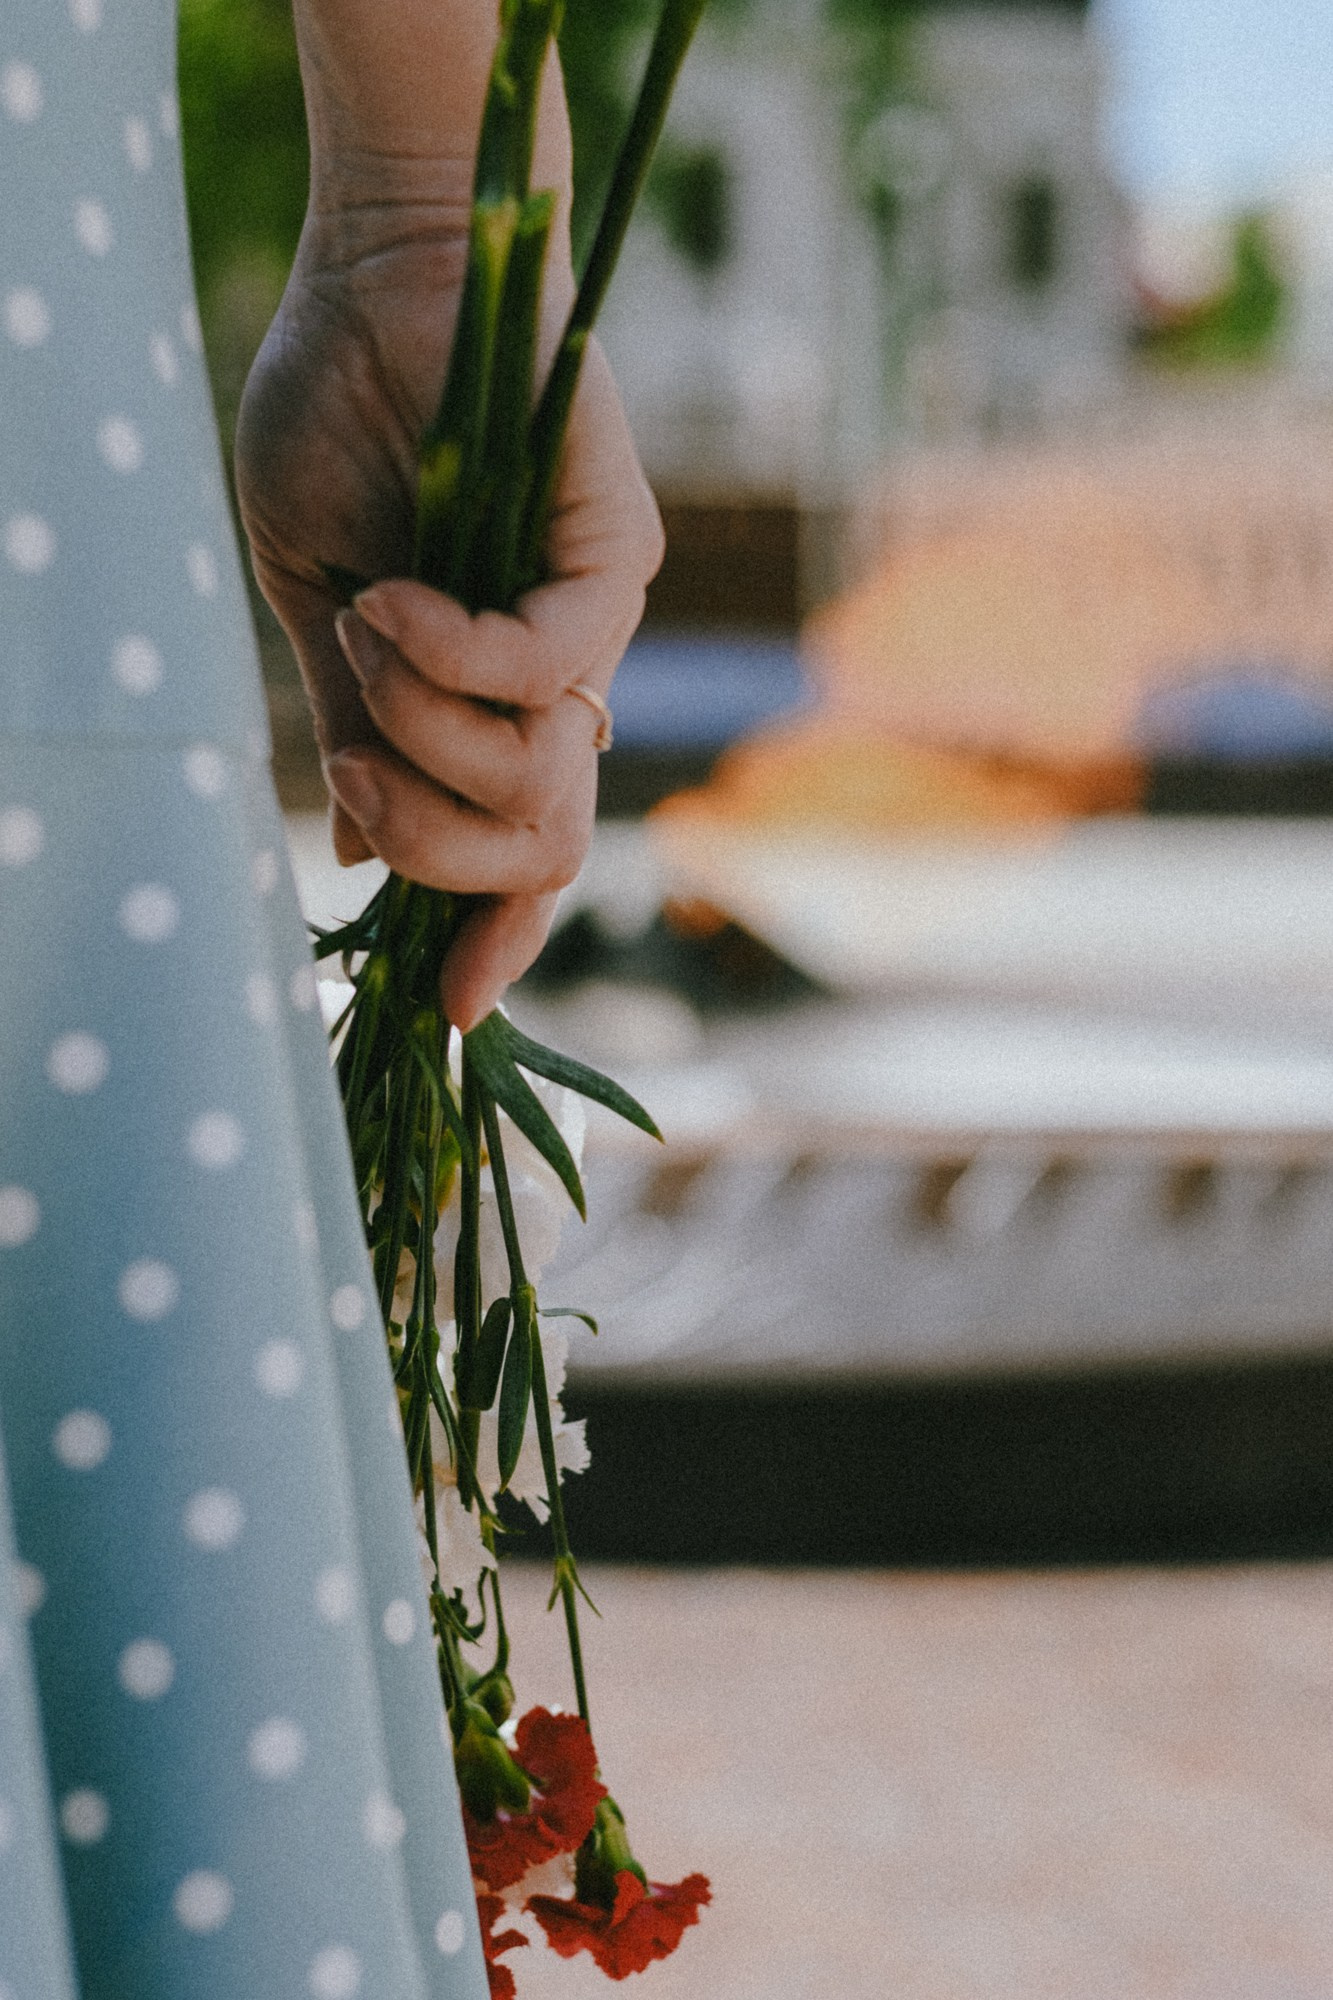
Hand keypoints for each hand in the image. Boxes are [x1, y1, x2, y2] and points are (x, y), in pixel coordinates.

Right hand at [235, 155, 661, 1029]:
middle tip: (362, 765)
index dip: (498, 941)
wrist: (378, 279)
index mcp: (499, 700)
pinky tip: (392, 596)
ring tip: (371, 623)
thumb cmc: (346, 422)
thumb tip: (361, 858)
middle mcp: (567, 678)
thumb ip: (354, 732)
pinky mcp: (615, 555)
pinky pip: (545, 671)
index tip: (447, 1012)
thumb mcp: (317, 603)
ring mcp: (600, 622)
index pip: (530, 853)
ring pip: (542, 774)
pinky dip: (448, 655)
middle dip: (436, 846)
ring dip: (423, 732)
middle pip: (546, 848)